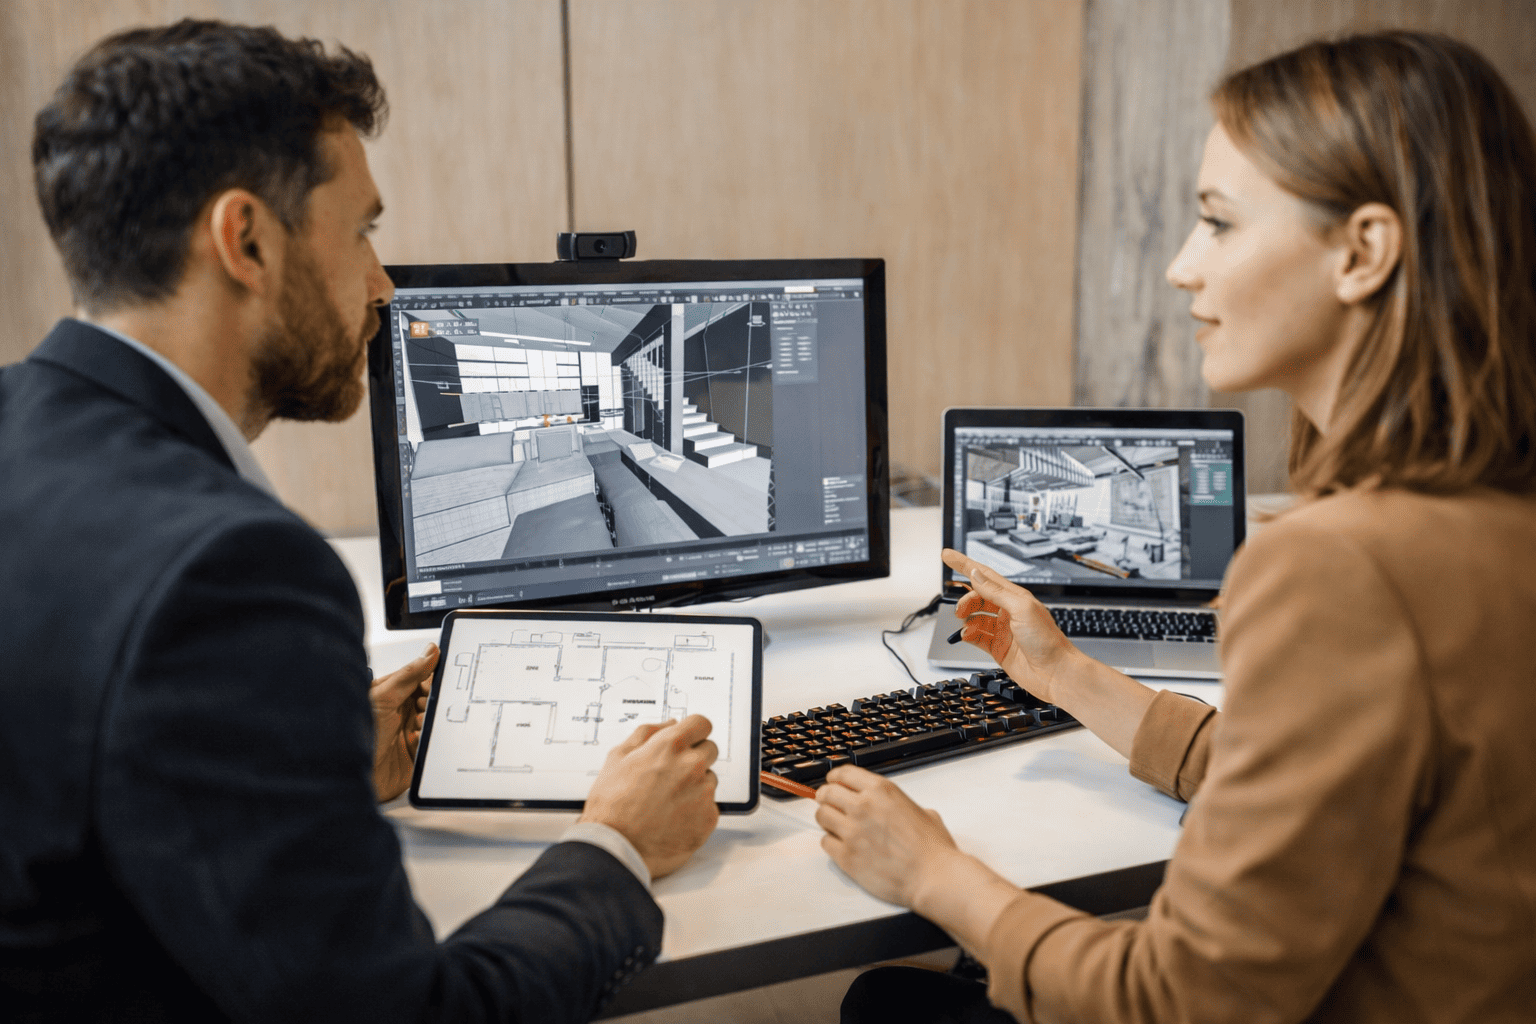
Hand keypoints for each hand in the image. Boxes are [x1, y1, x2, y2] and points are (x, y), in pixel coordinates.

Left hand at [369, 643, 435, 802]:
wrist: (352, 777)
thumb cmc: (356, 737)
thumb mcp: (383, 699)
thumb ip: (409, 675)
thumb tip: (430, 651)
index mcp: (391, 694)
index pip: (421, 678)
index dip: (431, 680)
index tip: (435, 684)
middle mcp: (400, 712)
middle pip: (431, 699)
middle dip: (431, 703)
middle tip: (420, 708)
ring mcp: (407, 733)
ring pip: (434, 721)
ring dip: (429, 723)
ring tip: (415, 727)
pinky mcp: (415, 753)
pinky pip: (433, 743)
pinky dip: (428, 742)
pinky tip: (413, 743)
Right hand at [580, 715, 719, 879]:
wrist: (615, 847)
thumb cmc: (611, 806)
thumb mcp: (617, 758)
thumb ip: (647, 734)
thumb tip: (669, 725)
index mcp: (670, 747)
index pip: (702, 724)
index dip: (694, 731)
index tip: (688, 739)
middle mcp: (691, 766)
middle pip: (710, 749)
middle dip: (694, 757)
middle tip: (671, 775)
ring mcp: (703, 793)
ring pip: (710, 780)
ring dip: (695, 785)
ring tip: (667, 801)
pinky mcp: (709, 818)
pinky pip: (710, 806)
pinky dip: (696, 810)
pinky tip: (673, 818)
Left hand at [816, 765, 1021, 959]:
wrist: (934, 877)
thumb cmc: (933, 850)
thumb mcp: (922, 811)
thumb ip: (899, 805)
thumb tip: (892, 809)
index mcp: (881, 791)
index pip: (843, 773)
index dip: (835, 778)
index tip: (833, 782)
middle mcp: (863, 807)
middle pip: (827, 793)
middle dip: (826, 797)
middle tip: (830, 804)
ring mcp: (852, 832)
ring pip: (822, 816)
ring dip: (827, 820)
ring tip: (837, 826)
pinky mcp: (847, 856)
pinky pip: (825, 842)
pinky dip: (831, 842)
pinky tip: (842, 845)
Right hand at [942, 548, 1078, 704]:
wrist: (1055, 673)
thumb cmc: (1047, 640)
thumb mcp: (1021, 608)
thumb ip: (996, 591)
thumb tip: (976, 575)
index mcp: (1015, 597)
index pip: (985, 575)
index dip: (965, 565)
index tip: (948, 556)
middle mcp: (1008, 612)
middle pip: (978, 597)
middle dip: (965, 600)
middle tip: (958, 609)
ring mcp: (1003, 630)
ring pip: (975, 617)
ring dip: (967, 618)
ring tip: (964, 623)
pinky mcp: (998, 648)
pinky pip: (977, 637)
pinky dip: (968, 635)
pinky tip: (967, 635)